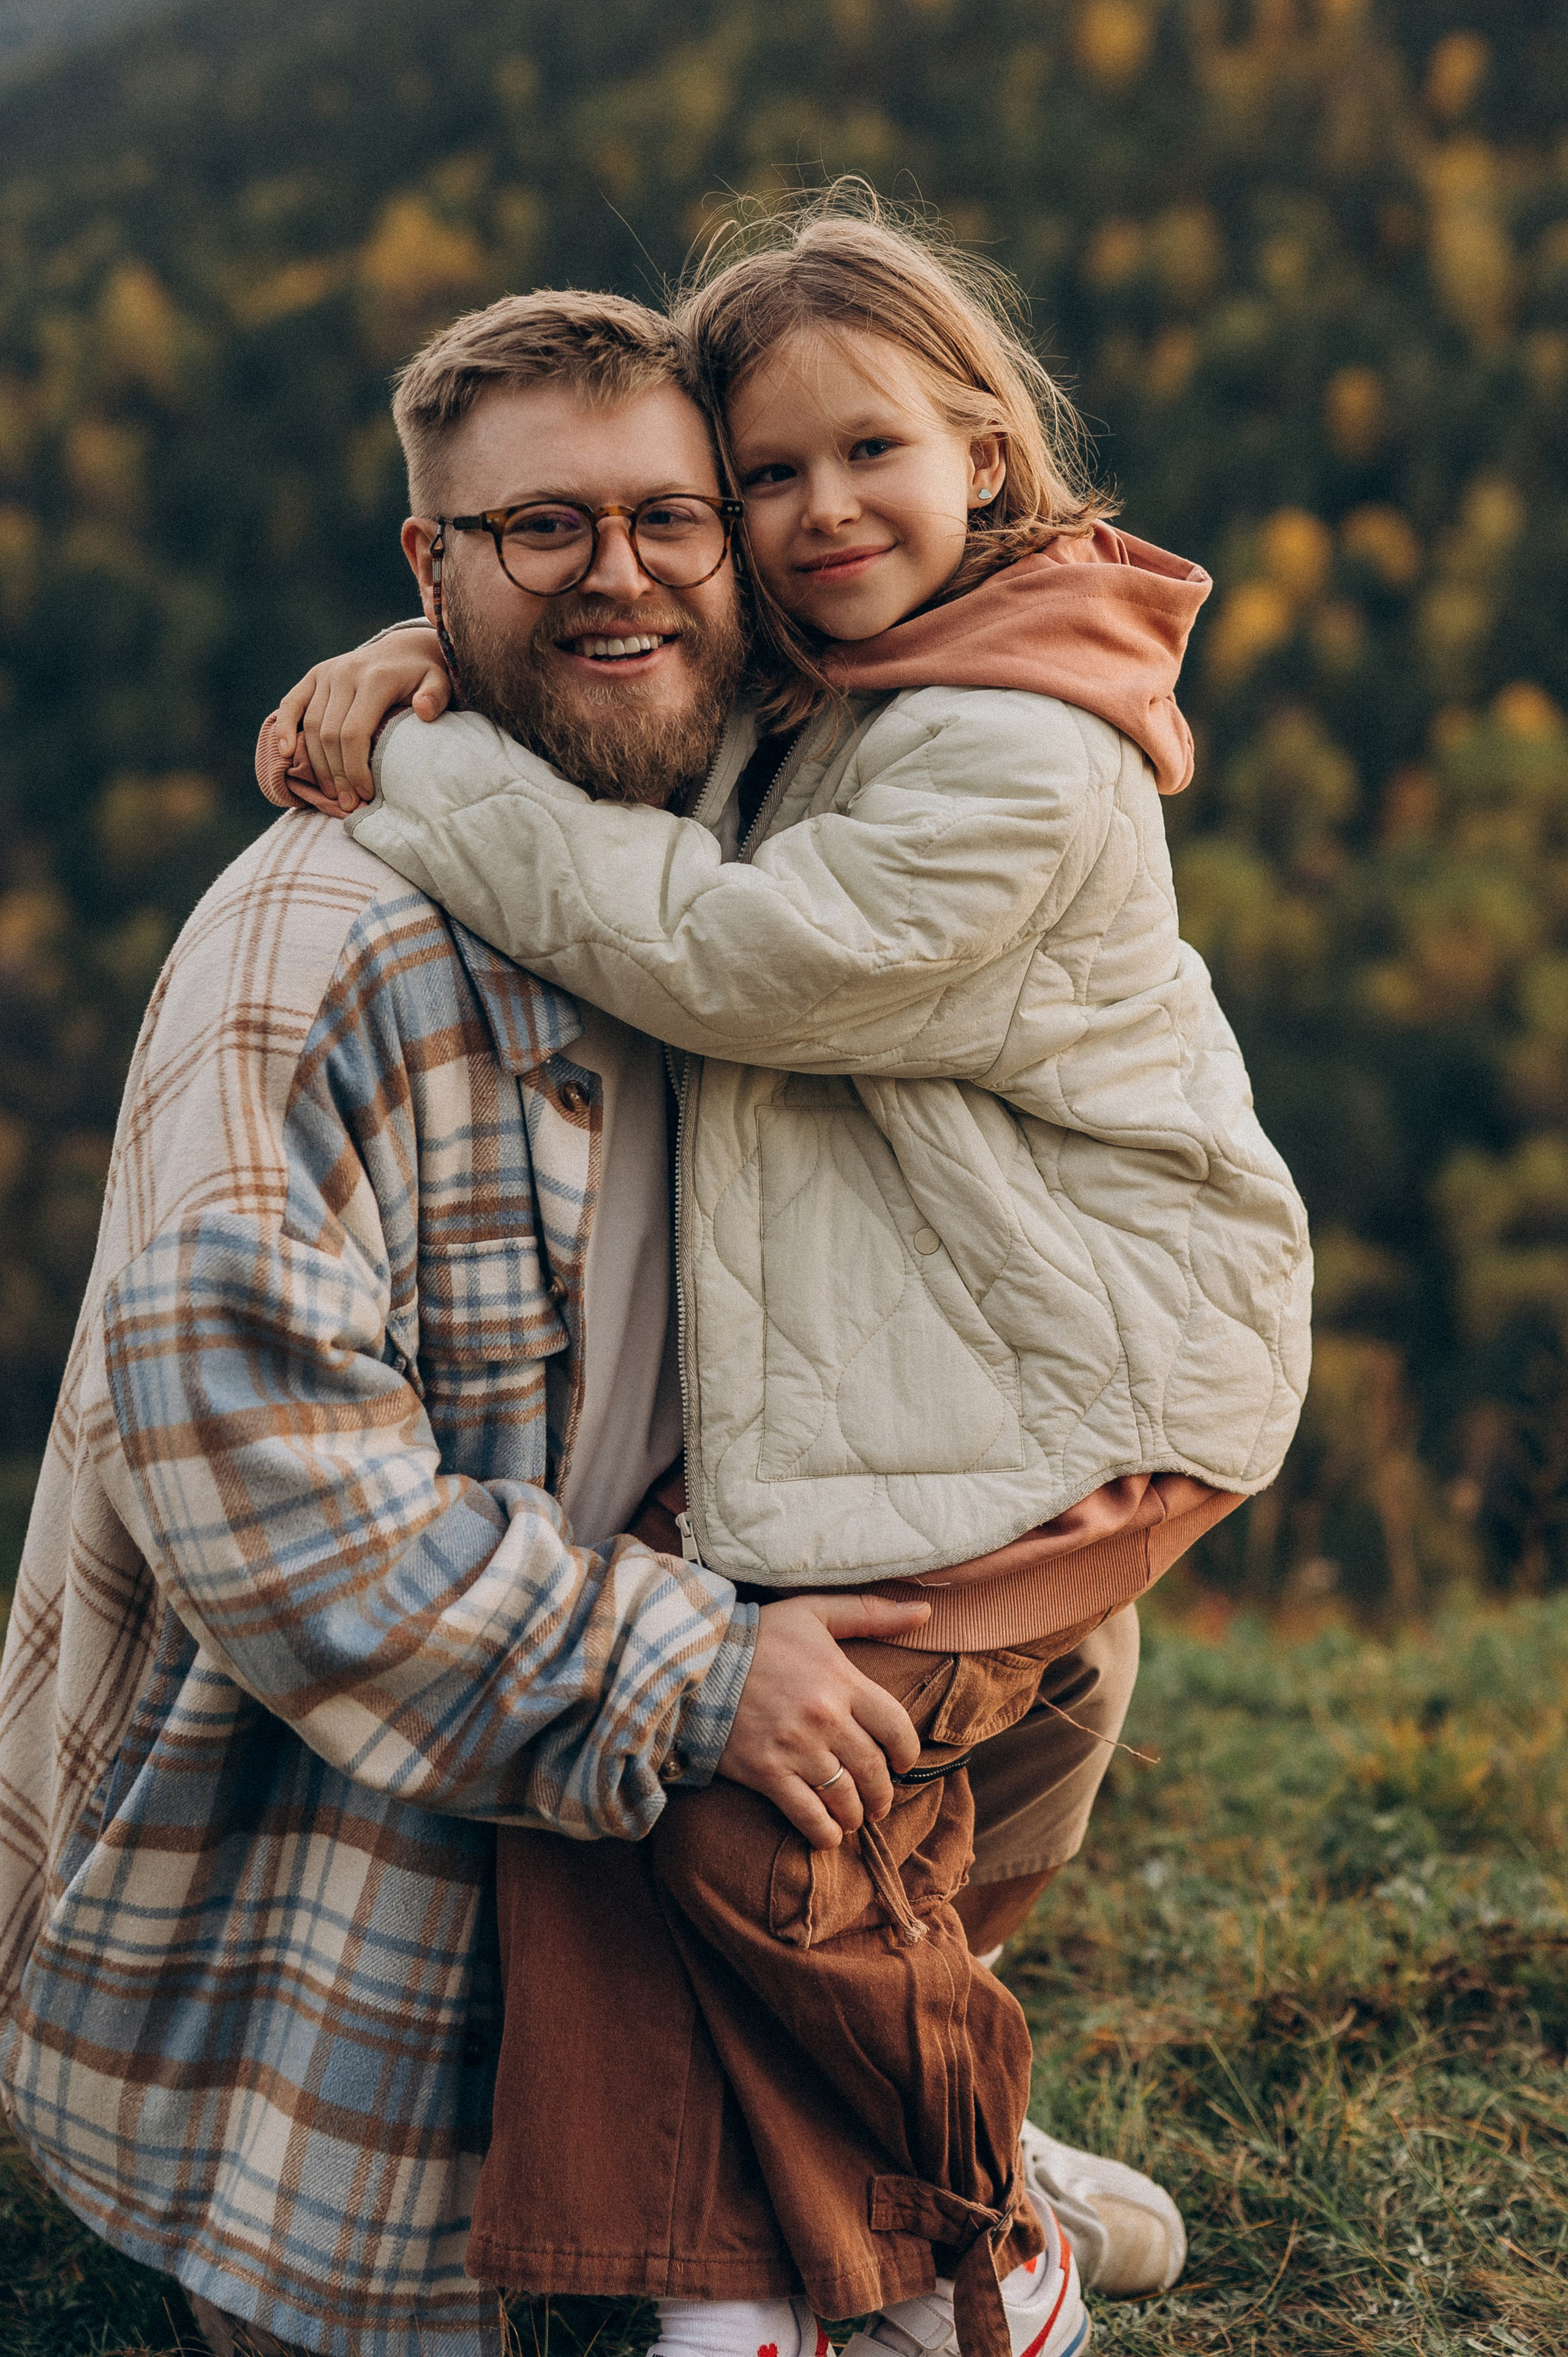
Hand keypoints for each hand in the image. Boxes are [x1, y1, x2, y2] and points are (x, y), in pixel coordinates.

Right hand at [274, 627, 449, 813]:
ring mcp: (327, 672)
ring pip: (310, 726)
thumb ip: (435, 696)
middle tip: (349, 803)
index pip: (354, 734)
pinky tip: (286, 755)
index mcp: (374, 679)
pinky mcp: (315, 674)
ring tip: (332, 793)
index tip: (365, 795)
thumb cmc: (425, 677)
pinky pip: (292, 703)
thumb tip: (424, 710)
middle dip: (337, 774)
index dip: (355, 769)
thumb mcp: (439, 682)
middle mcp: (345, 673)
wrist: (405, 650)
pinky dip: (283, 728)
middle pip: (329, 735)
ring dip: (317, 764)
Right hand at [717, 1592, 929, 1849]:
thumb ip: (870, 1612)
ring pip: (845, 1797)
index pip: (896, 1727)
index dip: (907, 1753)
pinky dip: (825, 1832)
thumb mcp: (814, 1612)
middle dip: (883, 1792)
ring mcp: (795, 1748)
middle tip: (881, 1801)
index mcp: (841, 1681)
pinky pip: (808, 1815)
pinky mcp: (766, 1773)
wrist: (692, 1661)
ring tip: (856, 1816)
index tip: (903, 1764)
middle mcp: (824, 1718)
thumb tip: (925, 1611)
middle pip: (873, 1769)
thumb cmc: (758, 1636)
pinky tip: (830, 1834)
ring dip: (857, 1814)